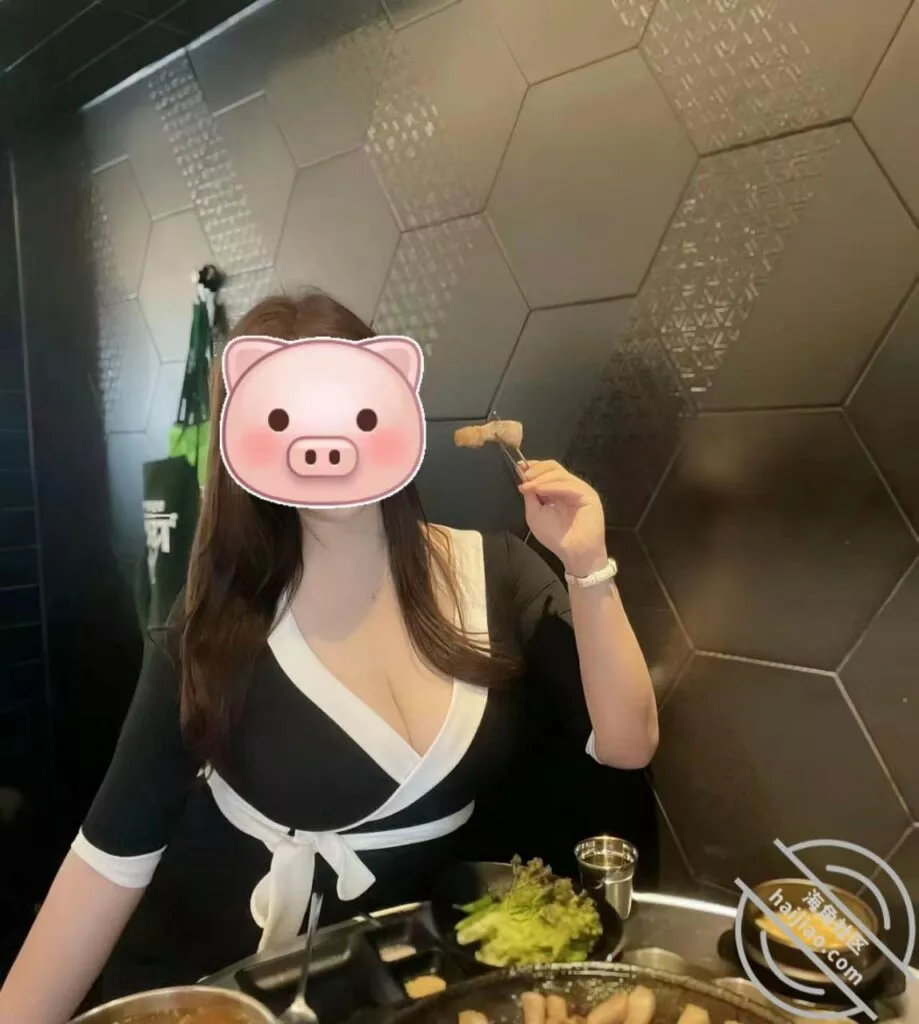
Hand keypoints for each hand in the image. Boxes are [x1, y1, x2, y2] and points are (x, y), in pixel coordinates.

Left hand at [518, 460, 607, 577]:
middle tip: (524, 477)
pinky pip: (569, 485)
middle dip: (537, 470)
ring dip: (542, 478)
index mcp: (558, 490)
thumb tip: (525, 480)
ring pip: (560, 474)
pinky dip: (553, 486)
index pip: (547, 471)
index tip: (520, 468)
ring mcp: (580, 490)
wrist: (574, 553)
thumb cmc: (555, 537)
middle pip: (554, 467)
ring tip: (529, 485)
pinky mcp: (588, 495)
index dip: (534, 467)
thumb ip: (531, 496)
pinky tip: (540, 490)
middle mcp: (569, 487)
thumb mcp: (535, 514)